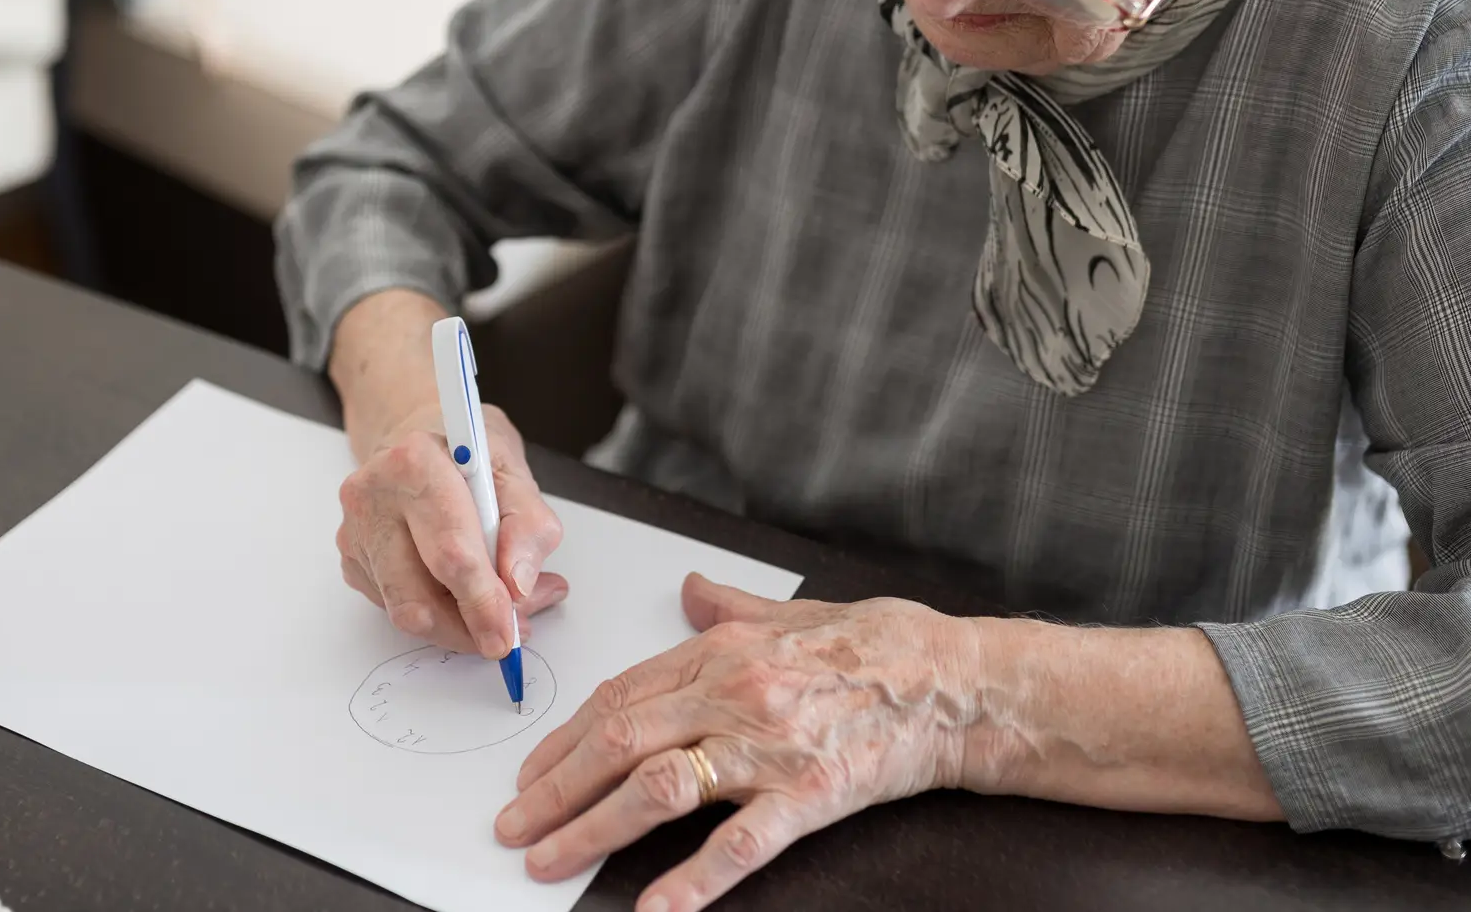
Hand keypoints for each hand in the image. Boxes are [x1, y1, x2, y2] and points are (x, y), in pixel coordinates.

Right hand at [336, 400, 567, 658]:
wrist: (419, 434)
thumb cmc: (467, 449)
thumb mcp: (514, 470)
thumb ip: (527, 526)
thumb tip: (519, 585)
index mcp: (412, 463)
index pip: (450, 552)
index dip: (483, 601)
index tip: (508, 634)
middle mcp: (372, 498)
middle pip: (418, 597)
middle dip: (469, 627)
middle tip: (510, 634)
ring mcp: (356, 533)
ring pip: (407, 611)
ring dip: (459, 624)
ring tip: (499, 606)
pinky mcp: (354, 561)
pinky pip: (398, 607)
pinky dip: (439, 613)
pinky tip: (465, 589)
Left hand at [495, 574, 972, 911]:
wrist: (958, 680)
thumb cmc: (883, 644)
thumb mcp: (794, 612)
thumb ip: (730, 607)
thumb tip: (688, 589)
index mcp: (724, 650)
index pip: (621, 696)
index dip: (566, 738)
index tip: (531, 770)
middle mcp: (735, 693)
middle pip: (621, 741)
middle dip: (556, 787)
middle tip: (512, 823)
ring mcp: (770, 746)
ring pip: (659, 787)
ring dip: (593, 827)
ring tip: (549, 858)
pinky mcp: (810, 793)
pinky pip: (739, 843)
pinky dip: (692, 878)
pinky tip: (655, 908)